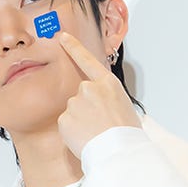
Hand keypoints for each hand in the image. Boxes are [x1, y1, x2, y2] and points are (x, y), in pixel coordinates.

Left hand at [55, 31, 139, 157]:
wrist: (119, 149)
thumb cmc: (126, 132)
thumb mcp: (122, 105)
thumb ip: (106, 97)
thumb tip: (98, 104)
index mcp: (108, 83)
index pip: (87, 60)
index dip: (73, 47)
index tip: (61, 37)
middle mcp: (90, 88)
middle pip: (79, 94)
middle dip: (85, 108)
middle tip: (99, 123)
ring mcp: (75, 102)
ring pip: (72, 110)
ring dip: (79, 121)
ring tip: (94, 131)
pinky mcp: (65, 117)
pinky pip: (66, 124)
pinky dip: (72, 132)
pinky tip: (84, 137)